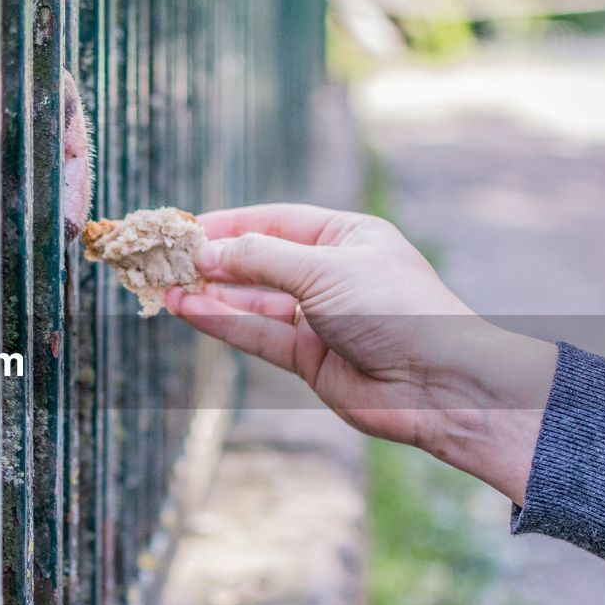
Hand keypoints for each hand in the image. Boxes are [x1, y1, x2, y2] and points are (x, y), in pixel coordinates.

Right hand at [164, 203, 557, 501]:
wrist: (441, 383)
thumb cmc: (397, 309)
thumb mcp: (324, 270)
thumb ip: (260, 259)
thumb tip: (207, 251)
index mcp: (346, 237)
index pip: (275, 221)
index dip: (229, 223)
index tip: (184, 227)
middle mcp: (330, 274)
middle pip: (258, 261)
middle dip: (212, 260)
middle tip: (163, 258)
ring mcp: (318, 318)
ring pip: (251, 300)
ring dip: (209, 293)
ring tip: (164, 285)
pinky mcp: (308, 358)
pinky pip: (256, 333)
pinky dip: (222, 321)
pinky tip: (188, 308)